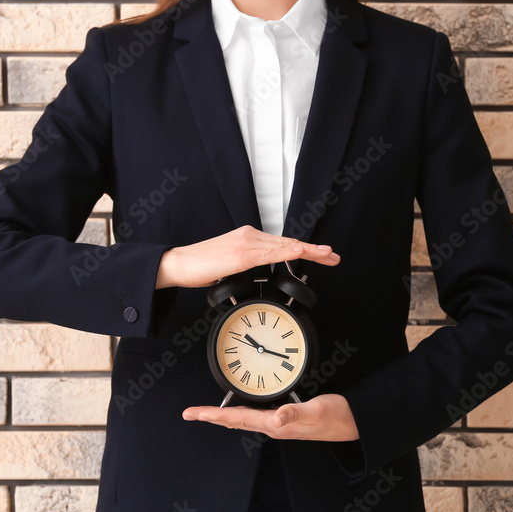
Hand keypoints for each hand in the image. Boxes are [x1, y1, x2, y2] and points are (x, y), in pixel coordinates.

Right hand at [155, 224, 340, 288]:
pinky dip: (288, 250)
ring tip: (327, 255)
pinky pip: (269, 253)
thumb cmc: (200, 266)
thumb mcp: (229, 266)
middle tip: (333, 256)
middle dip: (313, 249)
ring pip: (284, 245)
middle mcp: (249, 236)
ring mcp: (246, 243)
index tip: (322, 254)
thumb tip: (257, 275)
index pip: (282, 243)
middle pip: (288, 242)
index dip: (303, 248)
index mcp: (248, 239)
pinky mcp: (240, 254)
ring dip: (308, 249)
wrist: (179, 264)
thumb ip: (246, 266)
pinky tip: (301, 251)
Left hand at [182, 393, 358, 441]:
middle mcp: (274, 426)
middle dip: (211, 417)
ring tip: (207, 414)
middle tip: (190, 414)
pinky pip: (256, 416)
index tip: (193, 414)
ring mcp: (280, 424)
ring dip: (223, 416)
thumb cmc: (337, 416)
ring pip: (243, 420)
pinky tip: (239, 411)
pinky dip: (241, 413)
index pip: (236, 418)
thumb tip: (275, 418)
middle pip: (234, 421)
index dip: (213, 415)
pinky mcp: (286, 419)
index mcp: (276, 425)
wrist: (354, 422)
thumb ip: (296, 413)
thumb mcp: (317, 411)